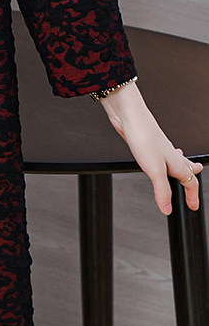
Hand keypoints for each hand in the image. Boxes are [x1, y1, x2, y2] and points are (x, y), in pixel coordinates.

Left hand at [98, 80, 202, 215]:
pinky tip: (157, 159)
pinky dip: (166, 161)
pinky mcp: (149, 145)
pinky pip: (162, 157)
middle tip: (193, 189)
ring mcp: (160, 149)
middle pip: (187, 170)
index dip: (192, 196)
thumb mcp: (155, 171)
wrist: (130, 117)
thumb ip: (162, 191)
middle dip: (192, 180)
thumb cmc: (144, 137)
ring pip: (176, 162)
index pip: (190, 182)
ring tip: (184, 173)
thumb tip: (167, 208)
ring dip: (181, 169)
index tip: (193, 206)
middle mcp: (171, 155)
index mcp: (176, 163)